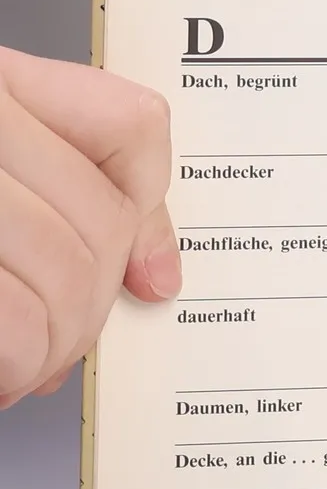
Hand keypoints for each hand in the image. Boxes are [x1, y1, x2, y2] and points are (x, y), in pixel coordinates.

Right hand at [0, 47, 178, 406]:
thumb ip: (60, 186)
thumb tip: (151, 268)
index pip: (129, 124)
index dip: (146, 215)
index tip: (143, 276)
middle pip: (100, 219)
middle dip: (89, 307)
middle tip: (53, 347)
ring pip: (66, 273)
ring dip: (49, 345)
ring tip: (15, 364)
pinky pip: (12, 321)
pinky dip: (13, 364)